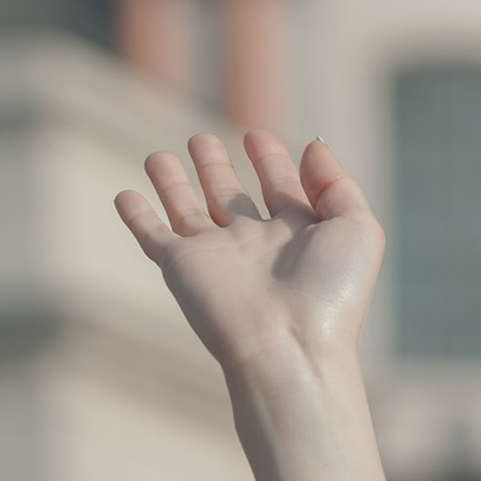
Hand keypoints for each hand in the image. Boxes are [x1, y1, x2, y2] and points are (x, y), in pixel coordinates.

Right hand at [114, 131, 385, 378]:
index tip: (256, 136)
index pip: (281, 188)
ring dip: (173, 183)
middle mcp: (256, 243)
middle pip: (231, 196)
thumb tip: (313, 146)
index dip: (269, 160)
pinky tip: (124, 194)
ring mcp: (217, 256)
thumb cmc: (330, 290)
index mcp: (300, 234)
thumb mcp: (357, 227)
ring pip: (188, 211)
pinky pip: (153, 237)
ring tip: (158, 155)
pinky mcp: (182, 267)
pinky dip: (137, 217)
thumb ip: (336, 184)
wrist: (289, 344)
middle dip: (216, 168)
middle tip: (202, 138)